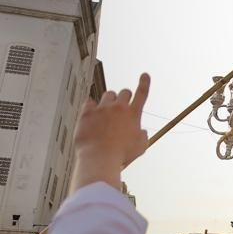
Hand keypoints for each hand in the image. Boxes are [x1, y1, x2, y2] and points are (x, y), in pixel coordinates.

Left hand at [70, 74, 151, 192]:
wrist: (99, 157)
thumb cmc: (122, 155)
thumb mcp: (141, 147)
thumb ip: (143, 135)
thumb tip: (141, 131)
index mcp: (133, 114)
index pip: (142, 93)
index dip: (144, 83)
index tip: (144, 75)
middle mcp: (118, 108)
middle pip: (123, 92)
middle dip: (124, 97)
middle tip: (121, 105)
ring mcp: (102, 109)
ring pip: (107, 95)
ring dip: (109, 100)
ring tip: (106, 110)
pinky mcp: (87, 114)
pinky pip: (89, 102)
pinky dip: (91, 105)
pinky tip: (91, 110)